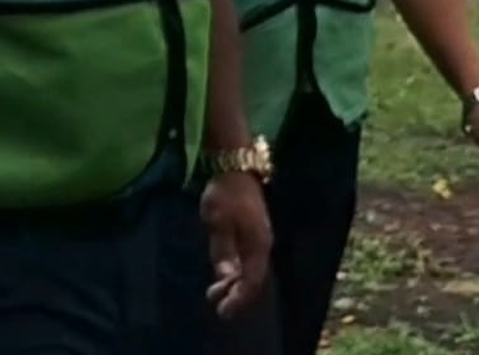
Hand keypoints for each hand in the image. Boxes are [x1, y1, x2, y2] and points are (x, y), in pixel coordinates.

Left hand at [200, 171, 271, 317]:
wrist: (235, 167)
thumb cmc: (225, 194)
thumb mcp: (217, 222)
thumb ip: (222, 250)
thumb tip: (226, 277)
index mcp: (258, 245)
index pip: (251, 281)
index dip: (239, 298)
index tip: (222, 311)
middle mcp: (262, 245)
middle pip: (253, 278)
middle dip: (236, 294)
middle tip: (216, 304)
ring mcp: (259, 237)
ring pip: (250, 269)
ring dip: (234, 283)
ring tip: (215, 293)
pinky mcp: (252, 231)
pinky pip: (247, 259)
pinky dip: (235, 270)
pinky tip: (224, 273)